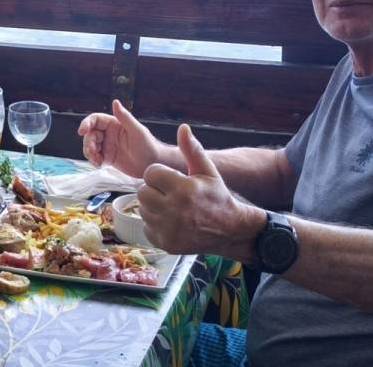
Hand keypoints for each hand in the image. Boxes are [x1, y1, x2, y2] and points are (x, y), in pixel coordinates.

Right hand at [77, 99, 165, 176]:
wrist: (154, 165)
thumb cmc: (149, 146)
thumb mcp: (137, 131)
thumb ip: (125, 117)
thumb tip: (115, 101)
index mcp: (115, 124)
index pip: (95, 120)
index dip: (86, 123)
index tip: (82, 132)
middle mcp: (109, 134)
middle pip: (90, 134)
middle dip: (88, 143)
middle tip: (93, 152)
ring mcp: (108, 146)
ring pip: (90, 146)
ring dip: (89, 153)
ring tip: (97, 161)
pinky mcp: (108, 158)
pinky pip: (95, 157)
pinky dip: (93, 161)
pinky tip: (99, 165)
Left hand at [138, 125, 265, 258]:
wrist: (230, 230)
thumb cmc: (217, 197)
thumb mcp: (208, 171)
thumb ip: (192, 150)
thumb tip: (182, 128)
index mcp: (184, 189)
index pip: (150, 173)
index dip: (159, 174)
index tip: (170, 179)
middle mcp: (174, 210)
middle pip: (142, 192)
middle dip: (153, 189)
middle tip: (168, 193)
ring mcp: (169, 229)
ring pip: (142, 209)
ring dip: (152, 206)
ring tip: (170, 207)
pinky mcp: (166, 243)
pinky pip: (146, 228)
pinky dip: (155, 224)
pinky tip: (170, 221)